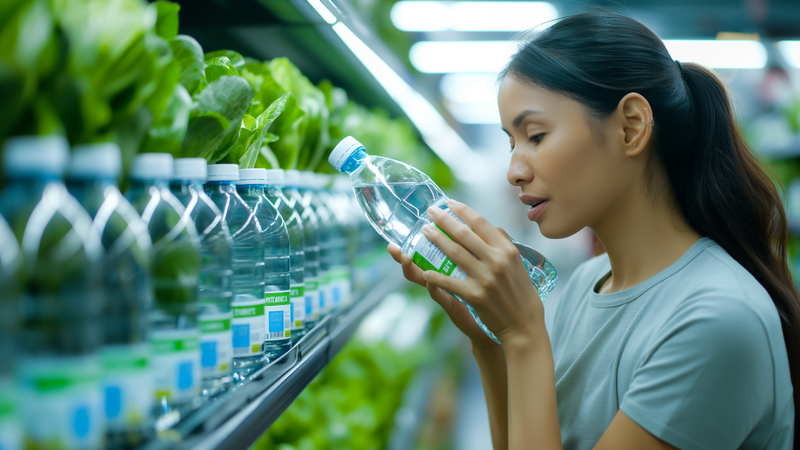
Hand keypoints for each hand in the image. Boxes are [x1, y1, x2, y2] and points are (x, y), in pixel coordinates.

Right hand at [387, 242, 496, 347]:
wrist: (500, 320)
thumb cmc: (490, 292)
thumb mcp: (482, 268)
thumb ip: (478, 249)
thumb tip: (478, 225)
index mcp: (446, 268)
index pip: (426, 252)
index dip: (414, 242)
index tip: (399, 235)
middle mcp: (442, 280)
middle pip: (416, 266)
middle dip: (402, 256)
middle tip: (392, 248)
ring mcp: (446, 292)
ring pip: (423, 280)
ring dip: (412, 269)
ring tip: (405, 258)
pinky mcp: (452, 306)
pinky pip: (440, 295)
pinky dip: (434, 287)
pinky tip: (430, 280)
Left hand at [418, 199, 544, 345]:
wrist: (525, 327)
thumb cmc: (523, 295)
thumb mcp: (519, 265)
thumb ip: (504, 246)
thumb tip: (492, 228)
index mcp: (508, 250)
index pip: (482, 223)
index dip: (463, 211)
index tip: (449, 203)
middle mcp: (497, 260)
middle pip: (464, 233)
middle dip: (443, 220)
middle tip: (430, 212)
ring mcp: (485, 278)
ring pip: (454, 252)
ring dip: (435, 239)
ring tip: (424, 231)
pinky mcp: (475, 295)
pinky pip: (449, 282)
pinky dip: (435, 276)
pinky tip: (424, 270)